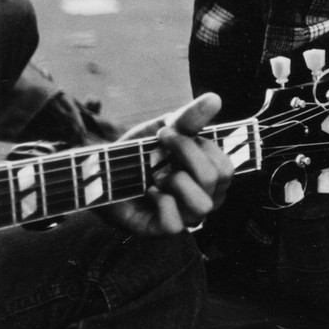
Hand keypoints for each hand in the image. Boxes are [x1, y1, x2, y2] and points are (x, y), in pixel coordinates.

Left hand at [100, 93, 232, 237]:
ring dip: (176, 183)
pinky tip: (149, 193)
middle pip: (215, 179)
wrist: (103, 170)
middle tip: (159, 150)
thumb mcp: (166, 130)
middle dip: (185, 156)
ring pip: (202, 205)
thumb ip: (191, 118)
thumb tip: (215, 98)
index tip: (168, 133)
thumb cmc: (140, 152)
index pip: (225, 167)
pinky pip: (175, 223)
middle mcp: (206, 198)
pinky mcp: (163, 230)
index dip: (198, 147)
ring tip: (157, 177)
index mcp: (212, 177)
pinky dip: (160, 202)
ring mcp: (187, 216)